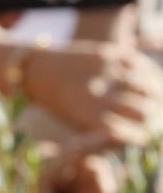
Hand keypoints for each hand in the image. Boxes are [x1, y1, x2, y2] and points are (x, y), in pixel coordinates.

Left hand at [24, 42, 162, 143]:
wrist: (40, 70)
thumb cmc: (62, 104)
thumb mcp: (79, 123)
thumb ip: (106, 130)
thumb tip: (143, 136)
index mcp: (87, 118)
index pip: (127, 133)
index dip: (140, 138)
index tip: (145, 139)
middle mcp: (98, 95)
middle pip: (143, 112)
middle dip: (153, 118)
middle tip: (155, 119)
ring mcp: (104, 72)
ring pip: (146, 87)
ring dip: (155, 96)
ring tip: (156, 100)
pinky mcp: (108, 53)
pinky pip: (139, 65)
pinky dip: (148, 75)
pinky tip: (148, 81)